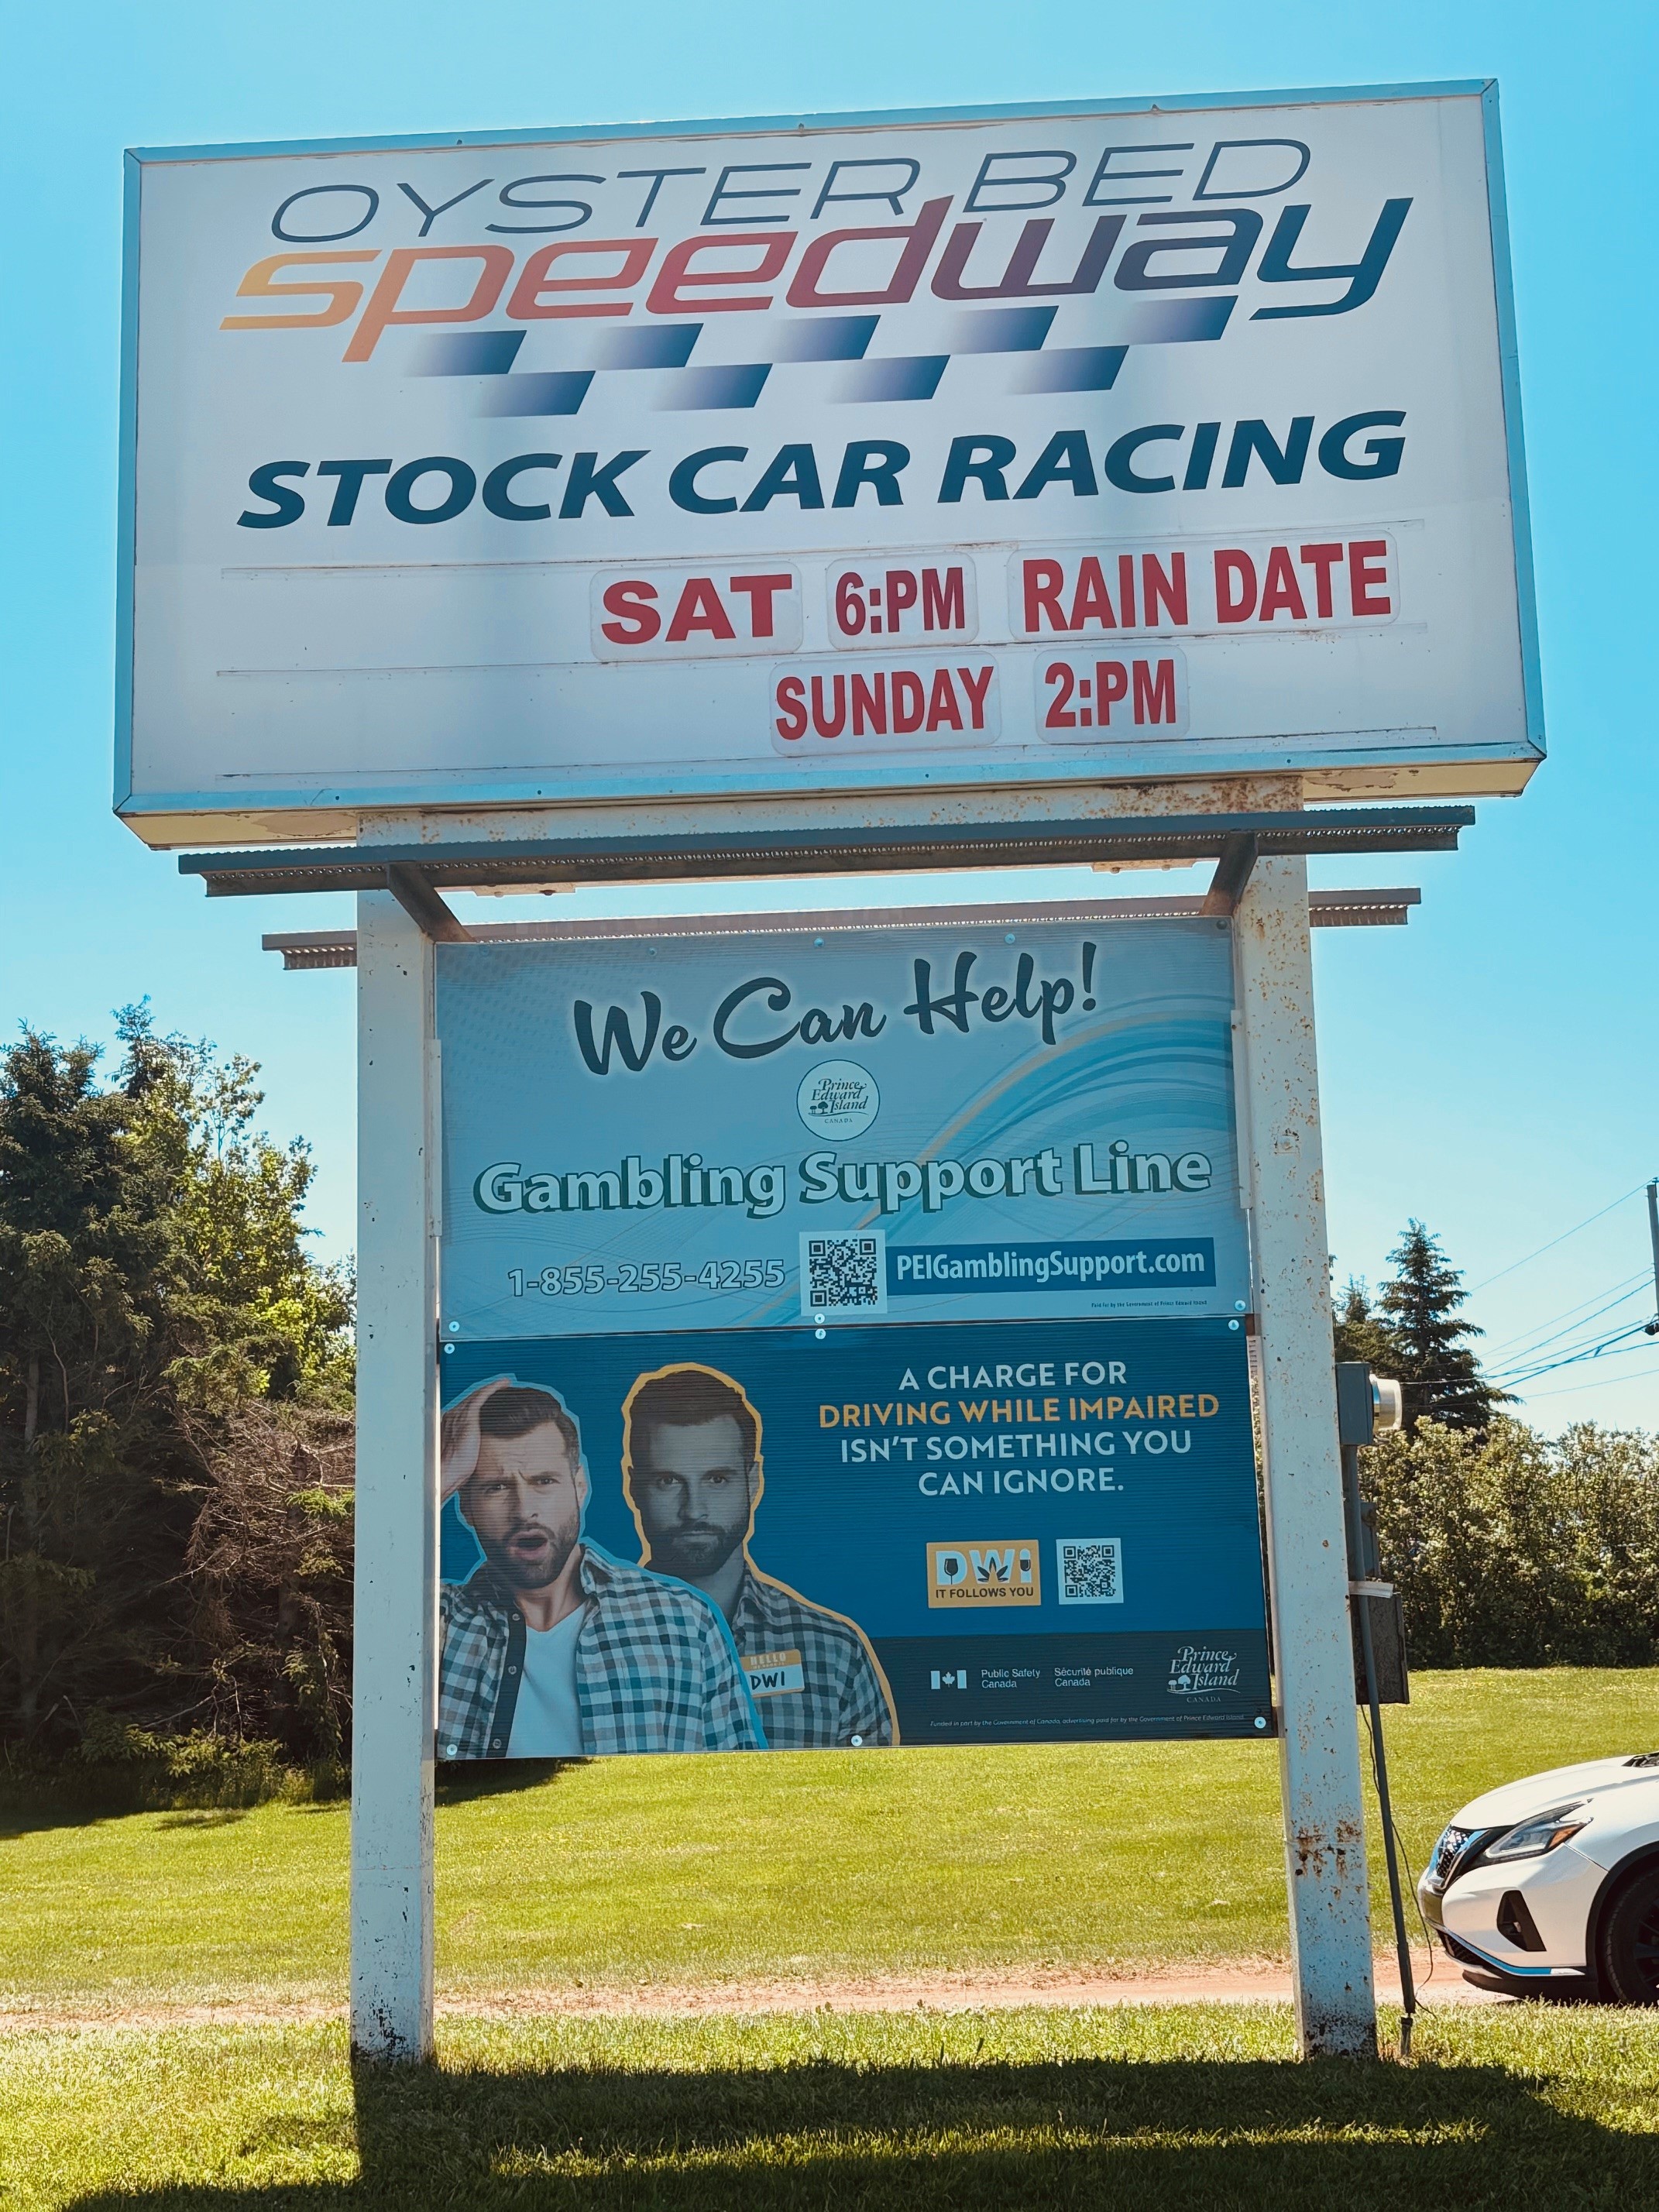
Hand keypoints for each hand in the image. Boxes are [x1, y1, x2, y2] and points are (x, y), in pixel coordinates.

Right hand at [440, 1378, 510, 1502]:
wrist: (444, 1473)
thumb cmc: (450, 1472)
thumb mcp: (459, 1459)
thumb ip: (466, 1452)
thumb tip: (475, 1458)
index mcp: (447, 1425)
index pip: (465, 1409)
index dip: (477, 1403)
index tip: (488, 1401)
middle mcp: (451, 1416)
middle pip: (471, 1399)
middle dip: (485, 1392)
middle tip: (500, 1387)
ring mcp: (458, 1415)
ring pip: (477, 1395)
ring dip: (491, 1388)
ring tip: (503, 1384)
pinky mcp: (468, 1416)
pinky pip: (482, 1395)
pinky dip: (493, 1387)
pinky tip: (503, 1384)